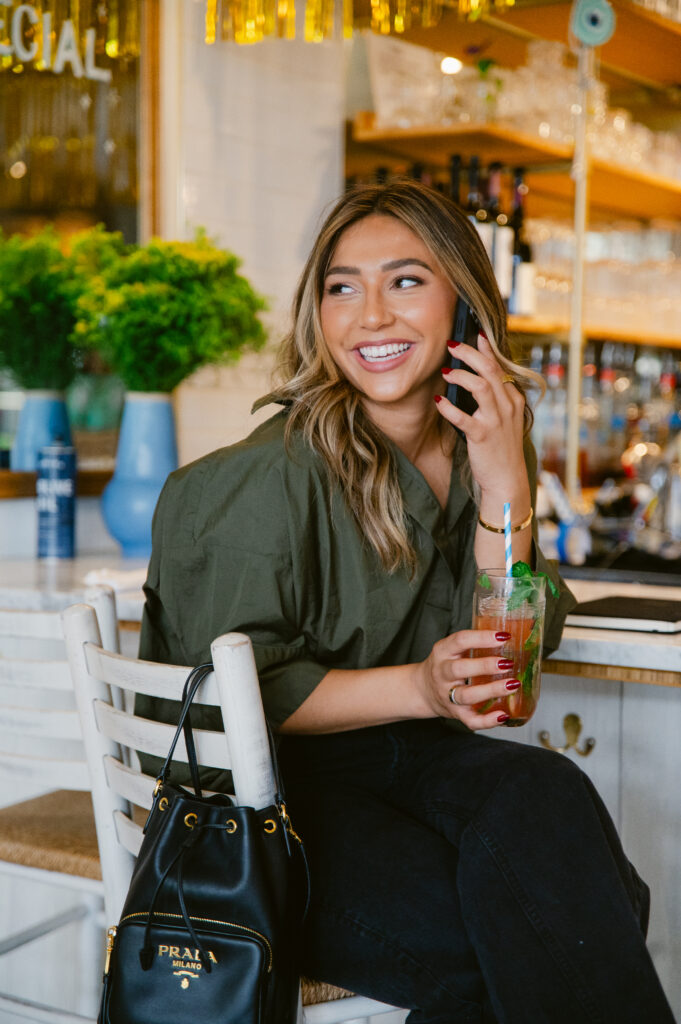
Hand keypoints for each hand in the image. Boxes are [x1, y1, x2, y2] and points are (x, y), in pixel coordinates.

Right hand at [415, 628, 518, 729]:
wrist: (422, 690)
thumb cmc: (444, 666)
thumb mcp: (451, 649)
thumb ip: (473, 643)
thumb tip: (508, 637)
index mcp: (442, 652)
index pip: (460, 641)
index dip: (481, 638)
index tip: (503, 636)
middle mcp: (442, 673)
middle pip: (460, 669)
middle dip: (485, 666)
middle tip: (507, 663)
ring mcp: (447, 695)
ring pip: (467, 695)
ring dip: (491, 690)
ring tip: (512, 685)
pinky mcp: (455, 713)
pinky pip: (470, 720)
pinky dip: (487, 720)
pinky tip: (503, 715)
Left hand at [438, 333, 526, 498]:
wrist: (507, 479)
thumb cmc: (501, 448)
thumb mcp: (504, 419)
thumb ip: (494, 398)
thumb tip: (474, 377)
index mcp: (513, 399)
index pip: (500, 366)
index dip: (487, 348)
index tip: (475, 332)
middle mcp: (507, 406)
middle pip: (490, 369)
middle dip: (470, 353)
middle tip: (451, 344)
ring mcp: (496, 421)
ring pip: (480, 386)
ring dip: (460, 375)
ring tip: (445, 371)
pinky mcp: (482, 436)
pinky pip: (463, 417)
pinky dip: (448, 407)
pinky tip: (438, 402)